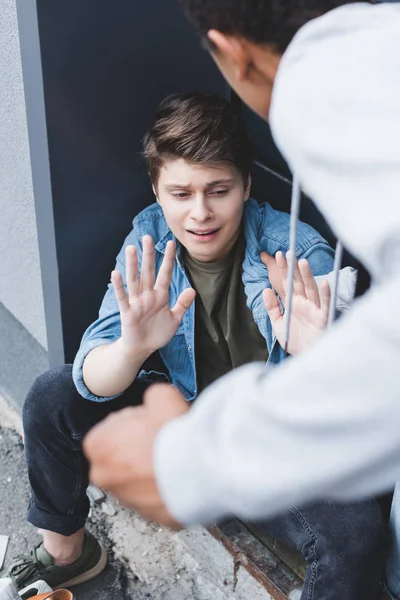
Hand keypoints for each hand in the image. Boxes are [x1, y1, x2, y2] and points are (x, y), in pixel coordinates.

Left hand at [84, 384, 189, 526]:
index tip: (146, 423)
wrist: (199, 467)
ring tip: (174, 457)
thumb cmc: (174, 435)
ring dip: (151, 471)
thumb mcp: (161, 395)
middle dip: (137, 451)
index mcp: (98, 445)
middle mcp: (105, 477)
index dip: (130, 425)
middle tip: (161, 439)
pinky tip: (180, 474)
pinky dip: (165, 489)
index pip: (108, 431)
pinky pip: (155, 499)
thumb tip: (156, 400)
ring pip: (136, 481)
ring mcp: (126, 500)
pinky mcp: (150, 516)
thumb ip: (151, 397)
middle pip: (119, 458)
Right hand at [112, 236, 195, 355]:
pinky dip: (119, 286)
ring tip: (131, 248)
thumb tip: (192, 289)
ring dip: (132, 264)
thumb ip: (182, 304)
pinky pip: (122, 297)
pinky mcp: (127, 312)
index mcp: (160, 295)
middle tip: (147, 237)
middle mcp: (147, 295)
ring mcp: (136, 302)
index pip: (165, 273)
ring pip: (134, 280)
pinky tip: (115, 273)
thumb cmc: (157, 333)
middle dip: (148, 255)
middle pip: (148, 271)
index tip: (171, 244)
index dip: (168, 259)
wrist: (142, 348)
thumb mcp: (174, 319)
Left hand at [261, 250, 330, 354]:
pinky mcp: (323, 318)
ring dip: (308, 276)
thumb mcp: (278, 324)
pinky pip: (325, 304)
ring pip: (311, 289)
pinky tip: (324, 283)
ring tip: (303, 262)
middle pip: (298, 282)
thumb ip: (272, 308)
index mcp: (292, 304)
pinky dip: (326, 294)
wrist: (306, 357)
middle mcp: (304, 303)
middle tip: (289, 252)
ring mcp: (314, 309)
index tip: (278, 255)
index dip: (283, 270)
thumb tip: (265, 290)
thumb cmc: (294, 341)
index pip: (286, 283)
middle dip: (294, 268)